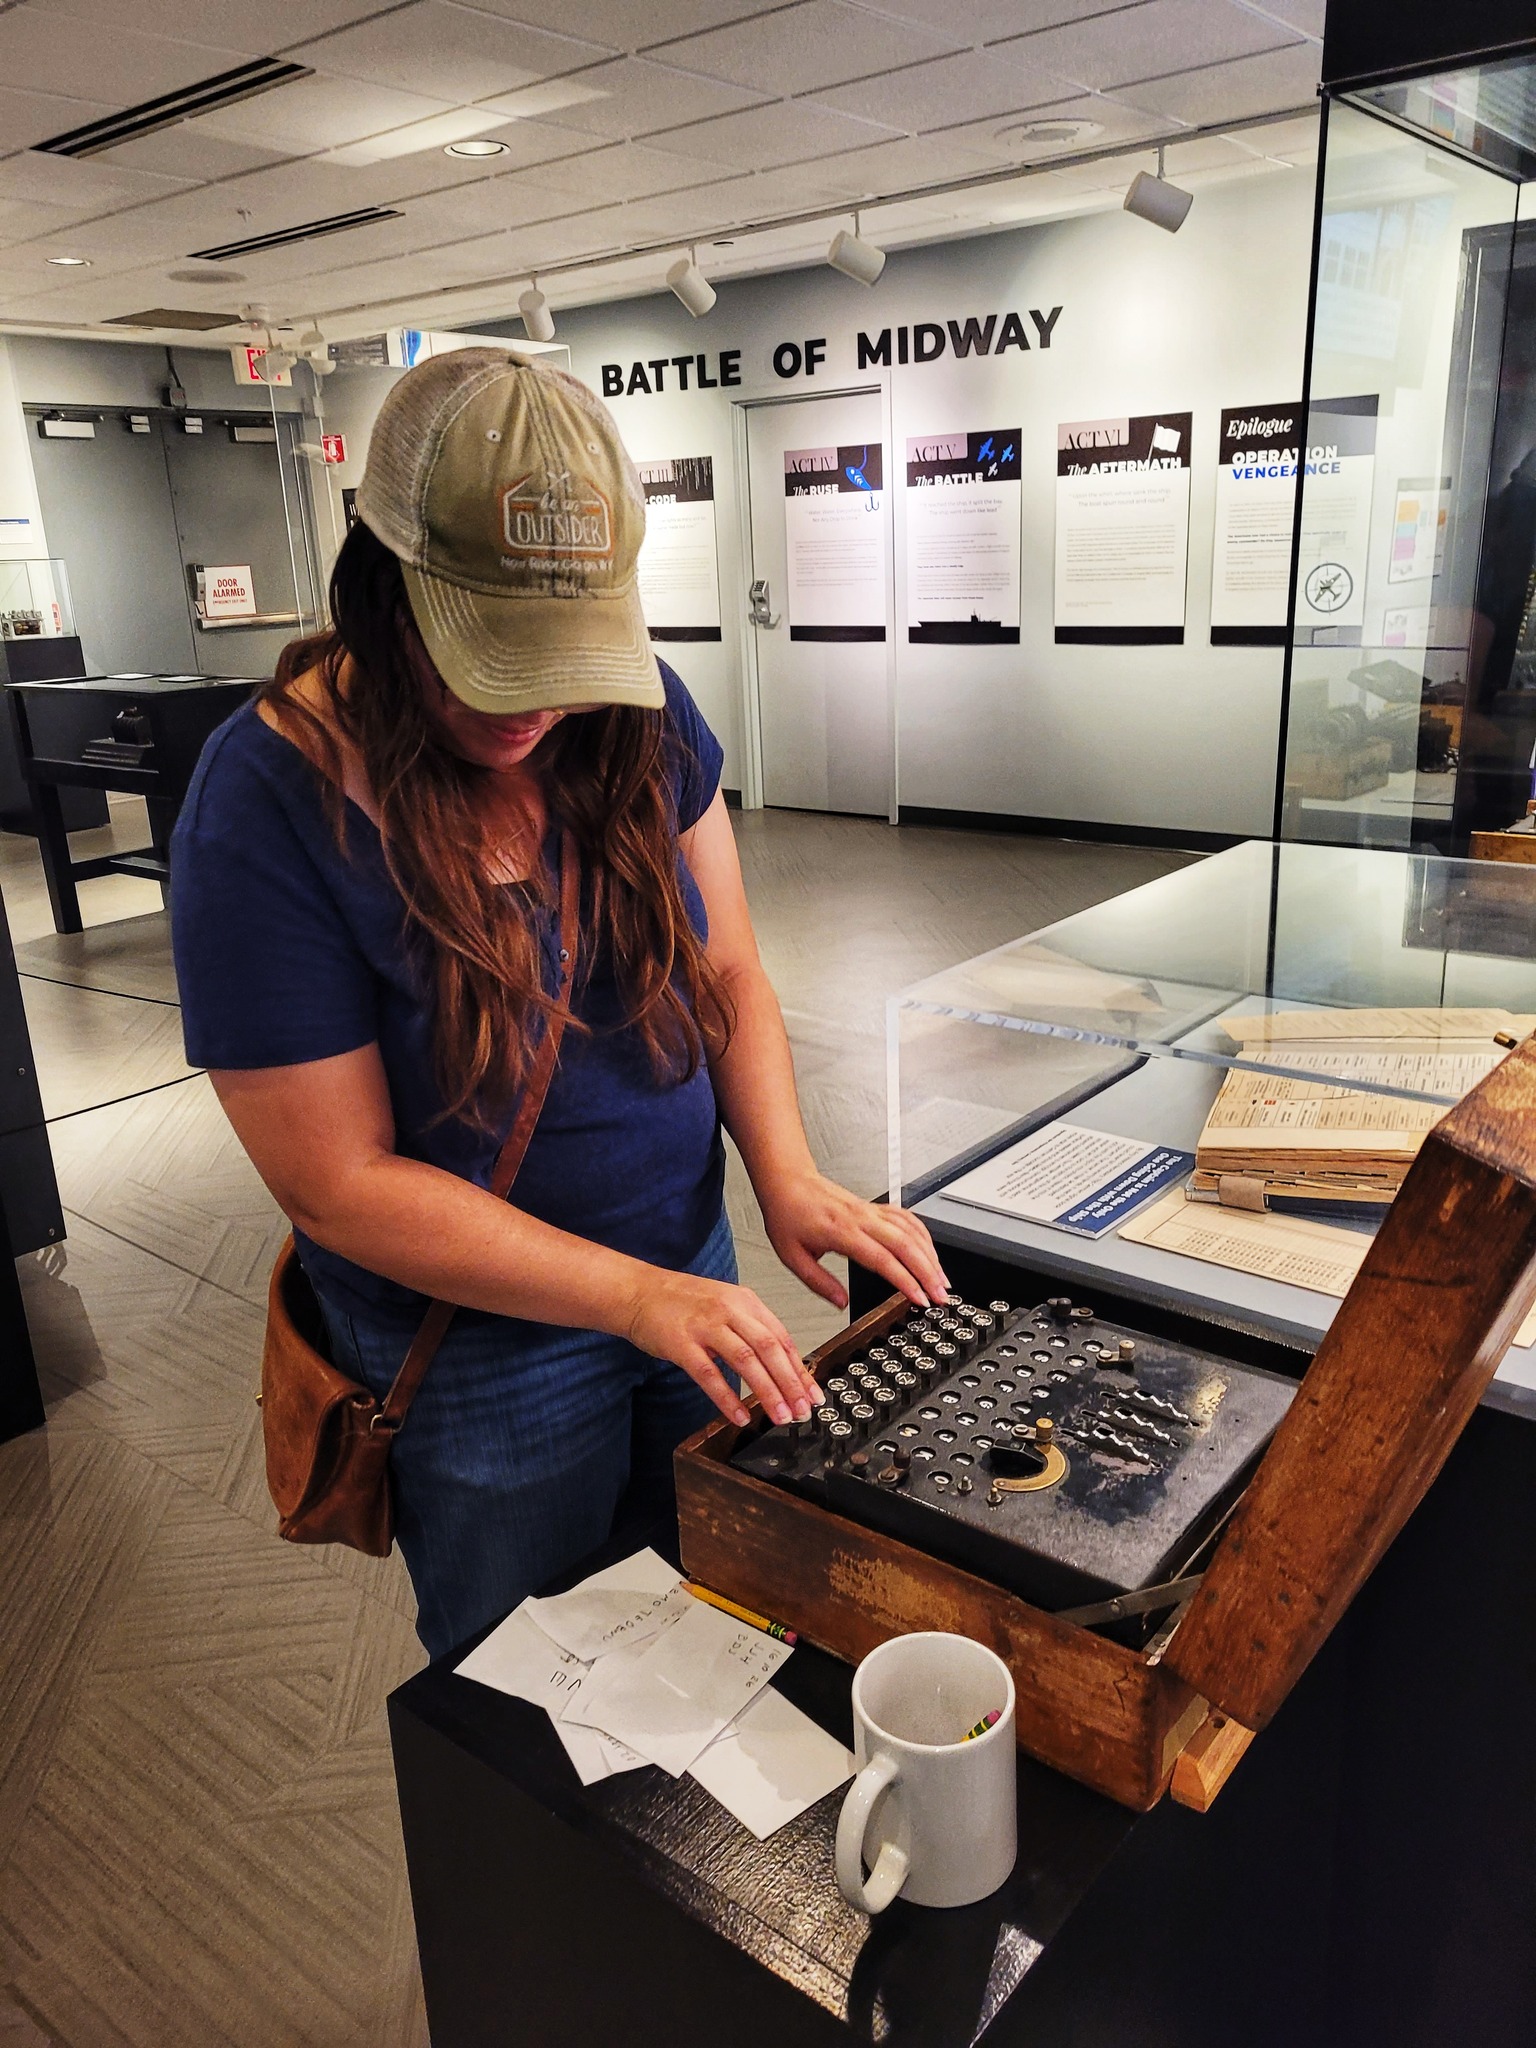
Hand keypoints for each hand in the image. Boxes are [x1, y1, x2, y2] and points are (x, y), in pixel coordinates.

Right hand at [623, 1268, 822, 1428]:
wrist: (638, 1290)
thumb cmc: (681, 1302)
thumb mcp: (725, 1305)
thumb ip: (751, 1330)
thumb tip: (781, 1366)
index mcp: (745, 1301)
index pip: (782, 1338)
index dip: (800, 1369)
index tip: (813, 1394)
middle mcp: (729, 1310)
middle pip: (770, 1349)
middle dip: (791, 1383)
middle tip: (802, 1410)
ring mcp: (705, 1326)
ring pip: (745, 1360)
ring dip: (767, 1392)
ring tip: (779, 1416)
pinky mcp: (681, 1343)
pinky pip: (709, 1374)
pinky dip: (727, 1398)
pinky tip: (739, 1416)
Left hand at [759, 1171, 949, 1311]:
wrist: (787, 1181)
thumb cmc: (788, 1214)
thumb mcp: (792, 1256)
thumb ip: (819, 1283)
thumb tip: (841, 1303)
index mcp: (841, 1233)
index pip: (882, 1259)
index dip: (905, 1280)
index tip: (920, 1298)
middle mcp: (861, 1219)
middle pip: (906, 1245)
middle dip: (929, 1272)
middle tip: (941, 1295)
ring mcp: (870, 1211)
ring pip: (911, 1230)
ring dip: (931, 1254)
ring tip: (942, 1279)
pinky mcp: (873, 1206)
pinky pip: (906, 1217)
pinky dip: (923, 1233)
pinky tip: (929, 1250)